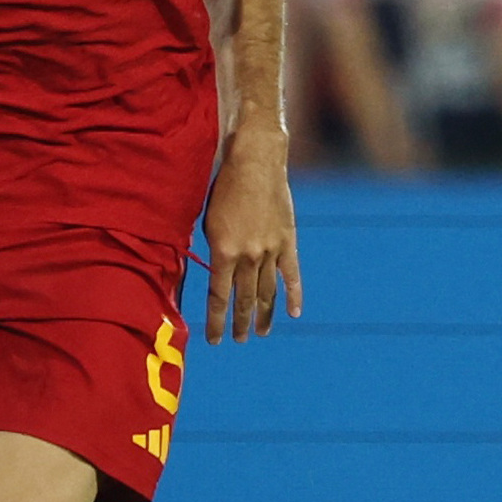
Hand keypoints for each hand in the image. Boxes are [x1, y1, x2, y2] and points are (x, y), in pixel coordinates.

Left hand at [202, 132, 301, 341]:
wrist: (256, 161)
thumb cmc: (224, 186)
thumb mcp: (208, 220)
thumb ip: (214, 250)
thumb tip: (215, 273)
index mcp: (224, 251)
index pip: (218, 297)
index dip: (215, 321)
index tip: (213, 340)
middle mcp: (248, 256)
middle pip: (243, 300)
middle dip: (238, 323)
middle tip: (238, 340)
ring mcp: (271, 250)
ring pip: (267, 292)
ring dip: (262, 315)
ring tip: (260, 333)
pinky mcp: (288, 241)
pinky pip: (292, 274)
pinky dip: (294, 295)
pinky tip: (294, 313)